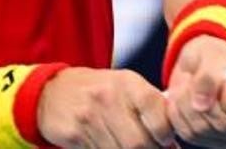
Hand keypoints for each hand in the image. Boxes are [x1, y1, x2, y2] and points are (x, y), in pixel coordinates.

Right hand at [38, 67, 177, 148]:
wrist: (52, 92)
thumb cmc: (98, 91)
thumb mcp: (124, 86)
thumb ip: (149, 107)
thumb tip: (173, 140)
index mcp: (127, 82)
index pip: (154, 108)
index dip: (165, 131)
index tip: (167, 140)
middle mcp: (108, 97)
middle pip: (139, 142)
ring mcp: (89, 117)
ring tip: (128, 146)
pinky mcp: (75, 135)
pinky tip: (111, 145)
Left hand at [164, 37, 225, 148]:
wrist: (197, 64)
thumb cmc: (212, 56)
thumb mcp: (210, 55)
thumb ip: (208, 76)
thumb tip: (201, 105)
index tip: (224, 85)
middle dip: (204, 99)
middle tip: (195, 78)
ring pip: (203, 130)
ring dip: (186, 104)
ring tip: (186, 84)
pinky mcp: (210, 139)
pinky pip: (189, 134)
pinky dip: (178, 114)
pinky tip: (181, 98)